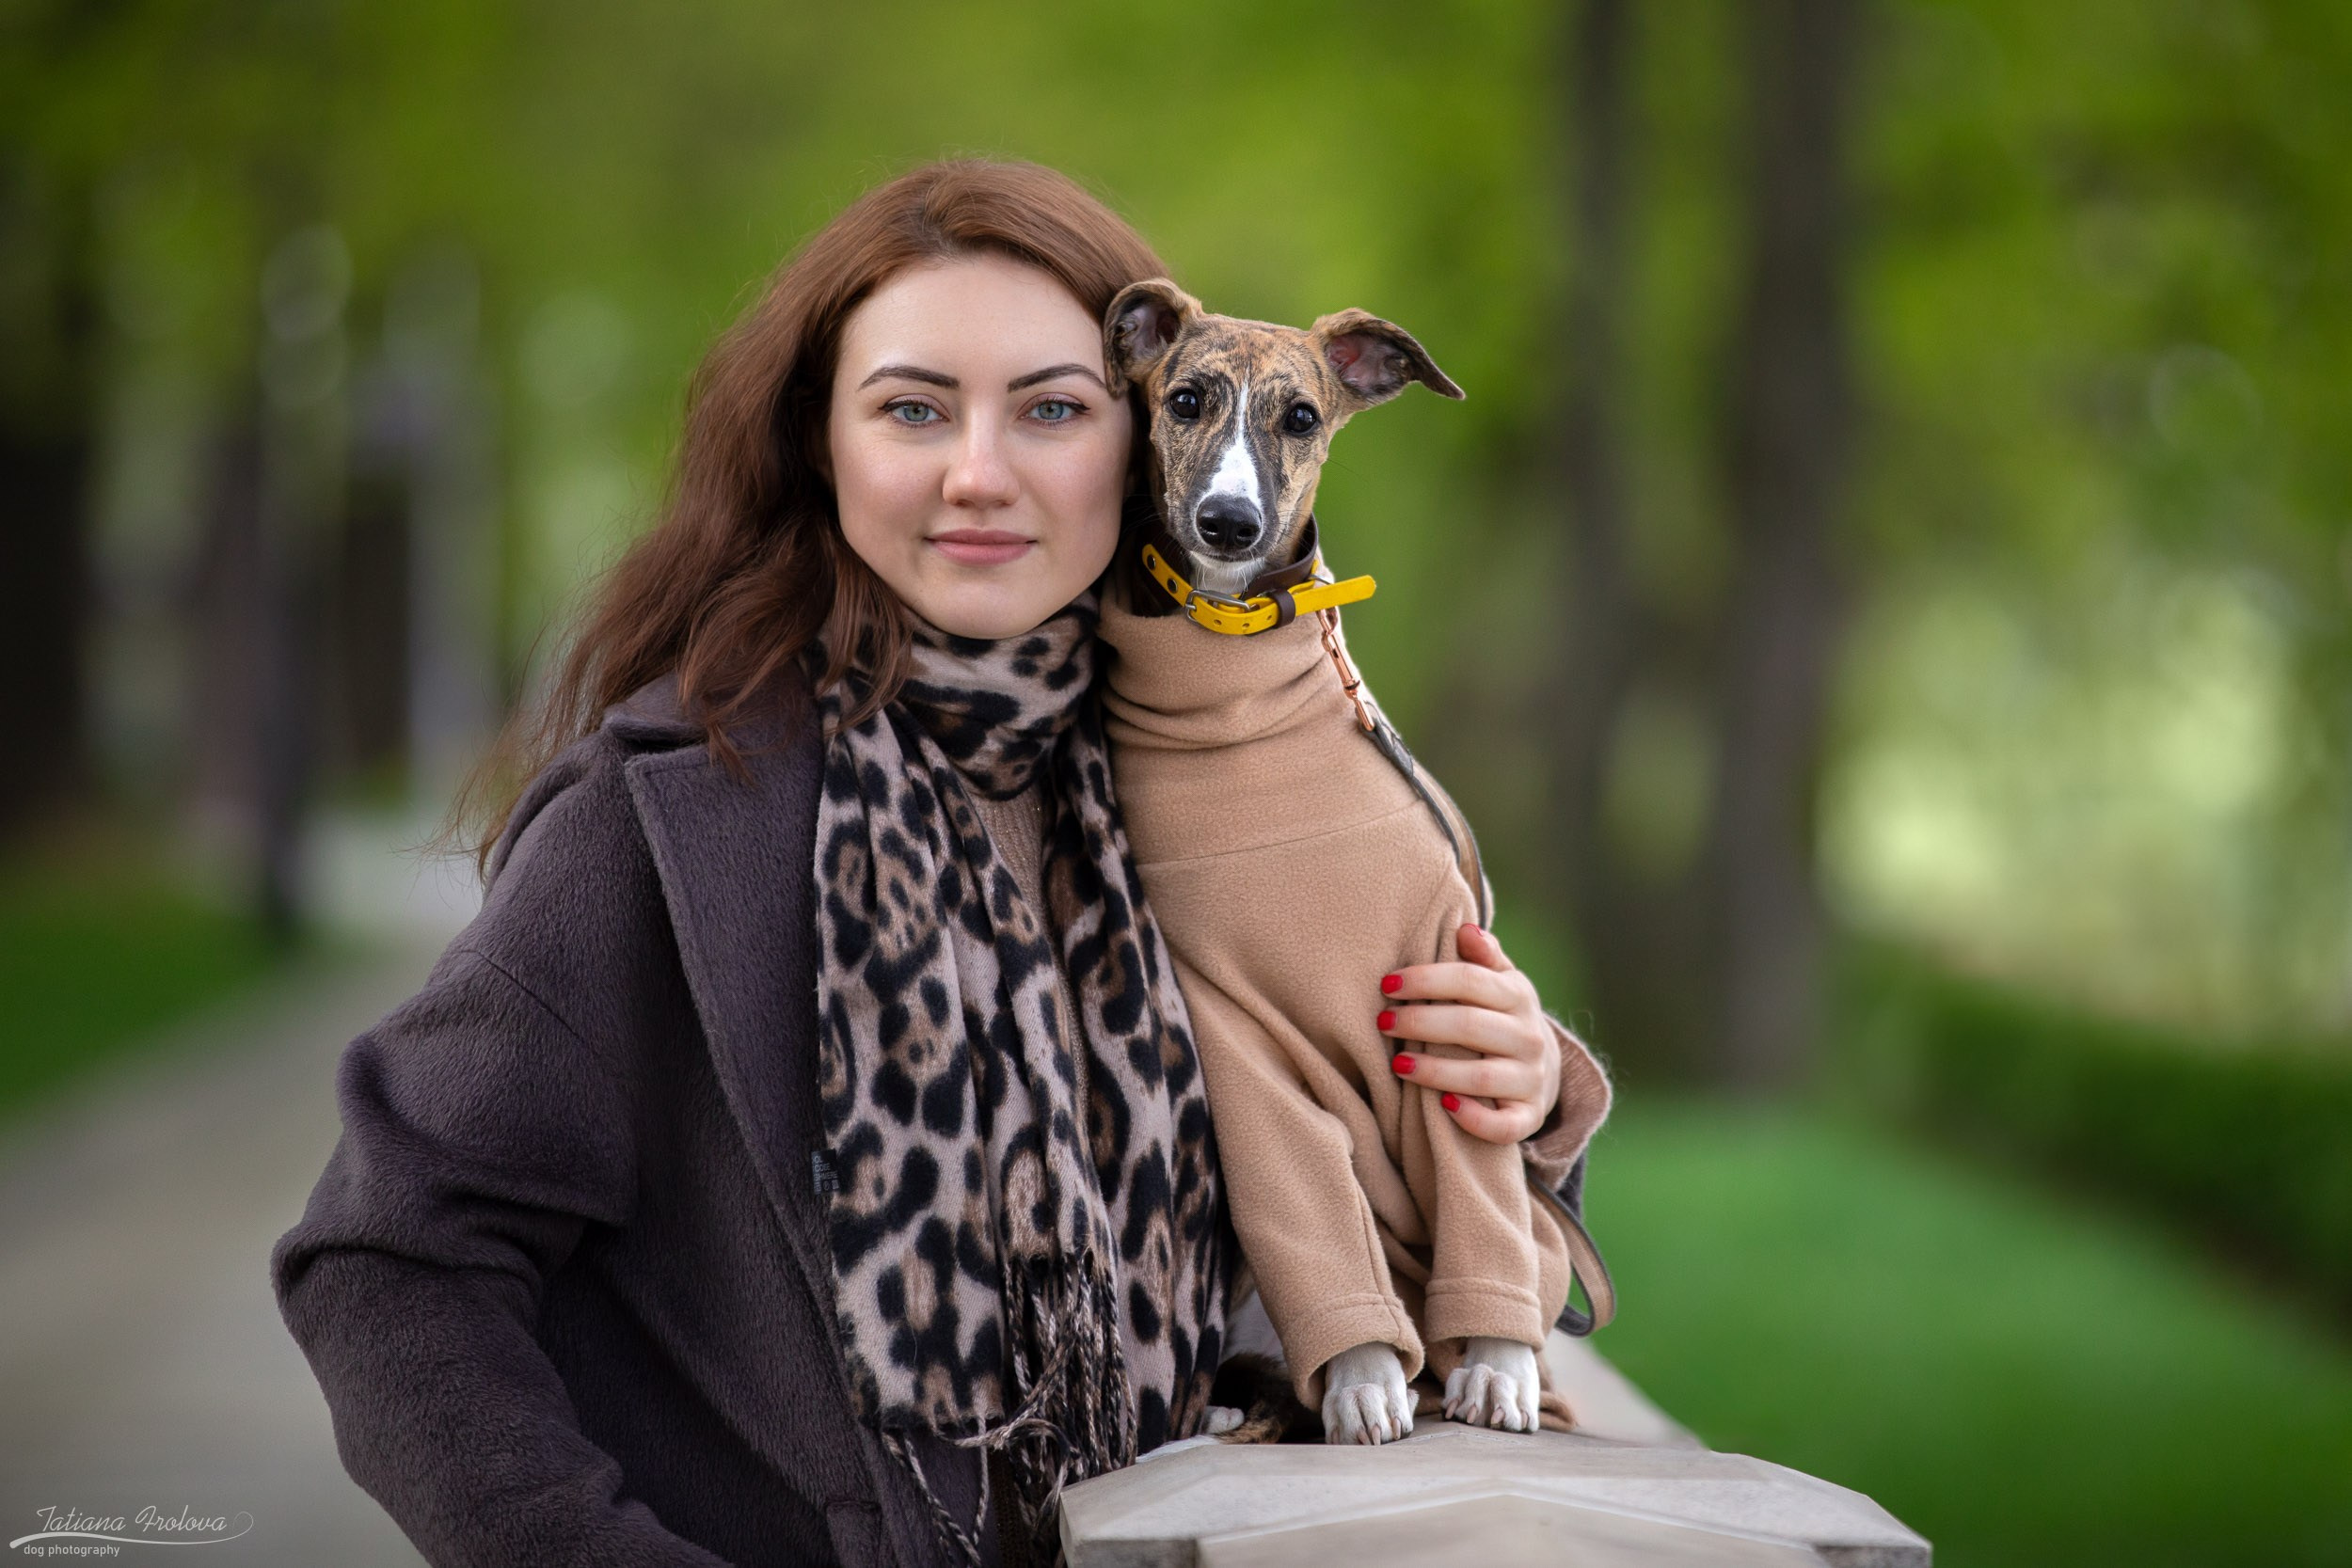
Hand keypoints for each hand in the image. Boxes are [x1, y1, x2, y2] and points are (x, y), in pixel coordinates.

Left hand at [1378, 922, 1560, 1143]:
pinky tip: (1444, 1107)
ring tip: (1398, 1064)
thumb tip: (1465, 929)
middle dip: (1421, 1022)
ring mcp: (1531, 1079)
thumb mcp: (1500, 981)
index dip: (1426, 980)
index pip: (1471, 980)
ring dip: (1436, 1071)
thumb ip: (1483, 956)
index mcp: (1518, 995)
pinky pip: (1505, 1125)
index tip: (1387, 984)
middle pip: (1471, 1026)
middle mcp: (1529, 1037)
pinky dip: (1475, 1119)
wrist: (1542, 1068)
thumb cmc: (1501, 1015)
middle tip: (1383, 1022)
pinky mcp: (1529, 1116)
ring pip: (1482, 1077)